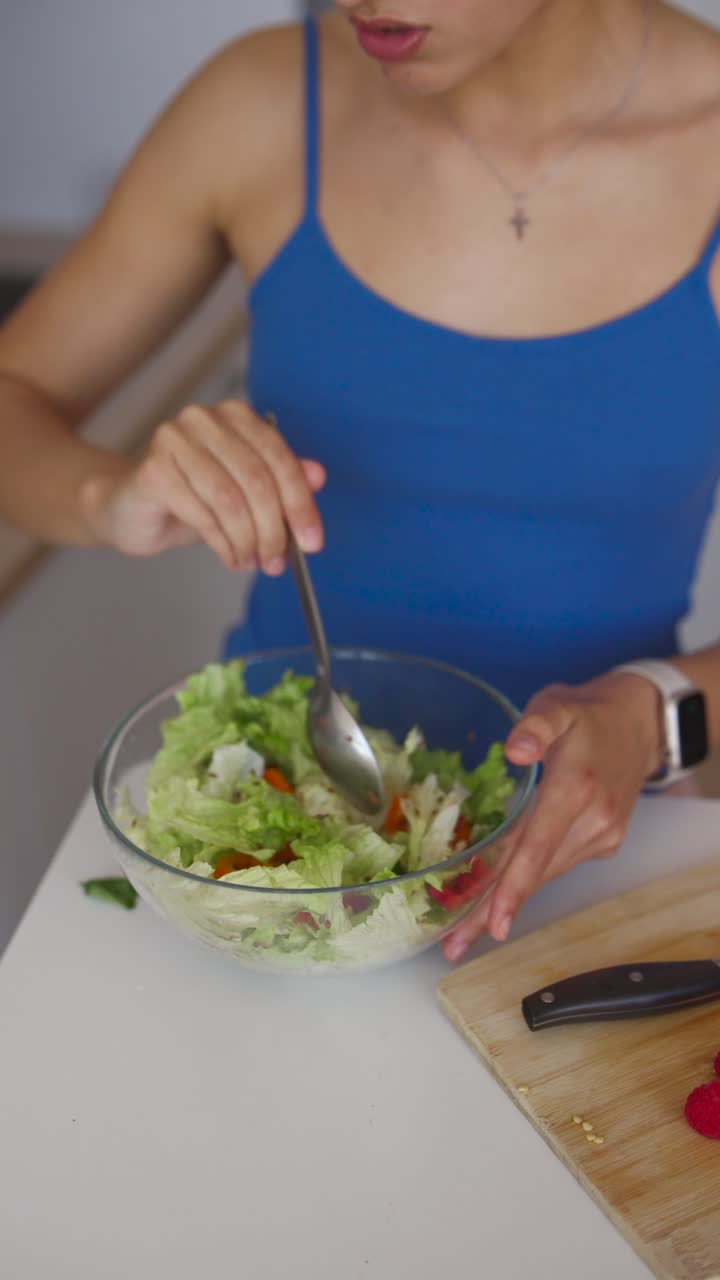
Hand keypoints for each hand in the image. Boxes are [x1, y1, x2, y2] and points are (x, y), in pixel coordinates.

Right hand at [83, 400, 325, 571]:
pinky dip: (223, 544)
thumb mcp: (246, 492)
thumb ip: (282, 481)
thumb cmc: (193, 498)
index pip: (279, 458)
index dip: (300, 504)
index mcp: (235, 416)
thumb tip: (318, 476)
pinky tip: (229, 557)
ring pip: (230, 500)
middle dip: (273, 529)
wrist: (132, 509)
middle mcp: (203, 420)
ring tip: (251, 561)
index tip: (312, 541)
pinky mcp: (153, 471)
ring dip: (247, 540)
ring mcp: (174, 441)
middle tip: (277, 562)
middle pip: (257, 479)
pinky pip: (201, 514)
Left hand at [444, 671, 661, 962]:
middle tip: (453, 945)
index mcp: (575, 788)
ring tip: (465, 932)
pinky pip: (556, 864)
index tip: (493, 924)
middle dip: (492, 910)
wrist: (639, 722)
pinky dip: (527, 880)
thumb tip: (515, 750)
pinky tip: (497, 895)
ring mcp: (602, 836)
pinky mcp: (604, 842)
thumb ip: (536, 725)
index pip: (538, 847)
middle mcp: (592, 821)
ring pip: (545, 875)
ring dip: (506, 902)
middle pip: (535, 873)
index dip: (512, 887)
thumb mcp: (558, 704)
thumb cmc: (588, 713)